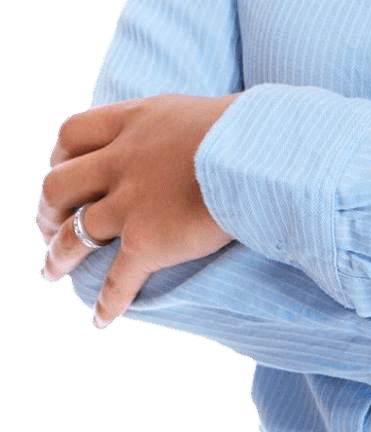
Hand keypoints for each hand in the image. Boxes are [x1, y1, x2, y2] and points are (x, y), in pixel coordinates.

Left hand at [36, 93, 241, 327]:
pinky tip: (101, 319)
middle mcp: (121, 161)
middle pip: (59, 184)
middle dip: (48, 208)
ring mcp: (130, 203)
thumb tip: (188, 135)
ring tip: (51, 273)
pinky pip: (115, 280)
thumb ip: (174, 127)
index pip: (73, 133)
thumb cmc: (248, 129)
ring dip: (57, 257)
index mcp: (134, 122)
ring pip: (72, 234)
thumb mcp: (197, 112)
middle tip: (50, 224)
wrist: (262, 153)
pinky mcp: (146, 241)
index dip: (60, 155)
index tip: (62, 168)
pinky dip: (107, 302)